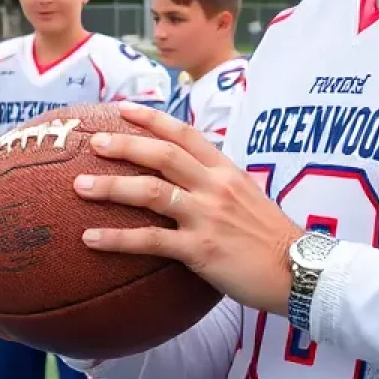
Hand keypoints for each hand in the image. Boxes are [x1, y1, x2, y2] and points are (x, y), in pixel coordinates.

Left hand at [74, 103, 301, 314]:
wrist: (300, 271)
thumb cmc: (272, 239)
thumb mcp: (248, 199)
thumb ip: (218, 186)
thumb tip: (187, 181)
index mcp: (226, 171)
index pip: (185, 134)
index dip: (152, 118)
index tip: (122, 108)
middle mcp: (215, 186)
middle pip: (162, 155)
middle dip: (124, 144)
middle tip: (93, 141)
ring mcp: (207, 216)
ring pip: (151, 192)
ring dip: (111, 186)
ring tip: (78, 186)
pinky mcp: (200, 249)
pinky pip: (150, 240)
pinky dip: (116, 239)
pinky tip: (89, 239)